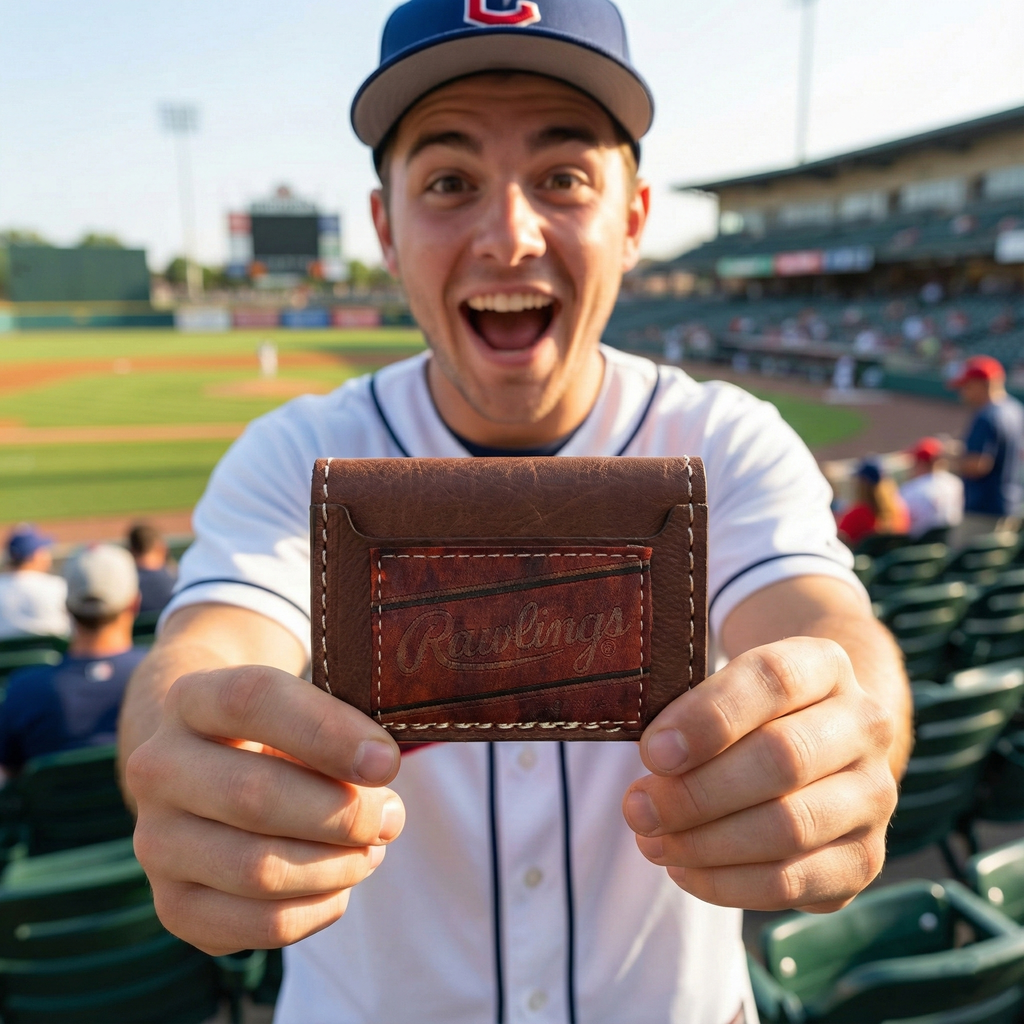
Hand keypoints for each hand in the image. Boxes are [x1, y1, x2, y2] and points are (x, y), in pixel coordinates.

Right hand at [127, 665, 404, 953]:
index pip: (252, 700)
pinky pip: (260, 925)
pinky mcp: (173, 906)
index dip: (328, 732)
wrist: (211, 765)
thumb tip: (383, 801)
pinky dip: (319, 908)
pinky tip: (340, 882)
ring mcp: (156, 842)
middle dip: (342, 814)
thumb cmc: (279, 732)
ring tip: (371, 849)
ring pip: (258, 870)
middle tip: (390, 818)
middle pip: (253, 796)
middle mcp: (157, 768)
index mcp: (191, 699)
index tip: (386, 762)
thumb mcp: (303, 707)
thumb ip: (343, 736)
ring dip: (336, 866)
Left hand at [622, 637, 896, 912]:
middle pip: (784, 759)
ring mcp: (873, 795)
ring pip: (790, 827)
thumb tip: (656, 763)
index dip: (710, 718)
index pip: (774, 679)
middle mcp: (864, 726)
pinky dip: (726, 882)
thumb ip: (690, 714)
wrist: (814, 738)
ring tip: (651, 840)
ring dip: (705, 842)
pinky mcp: (863, 858)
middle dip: (697, 791)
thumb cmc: (746, 711)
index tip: (652, 752)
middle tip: (638, 808)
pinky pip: (791, 883)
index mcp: (825, 665)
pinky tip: (682, 868)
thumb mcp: (722, 686)